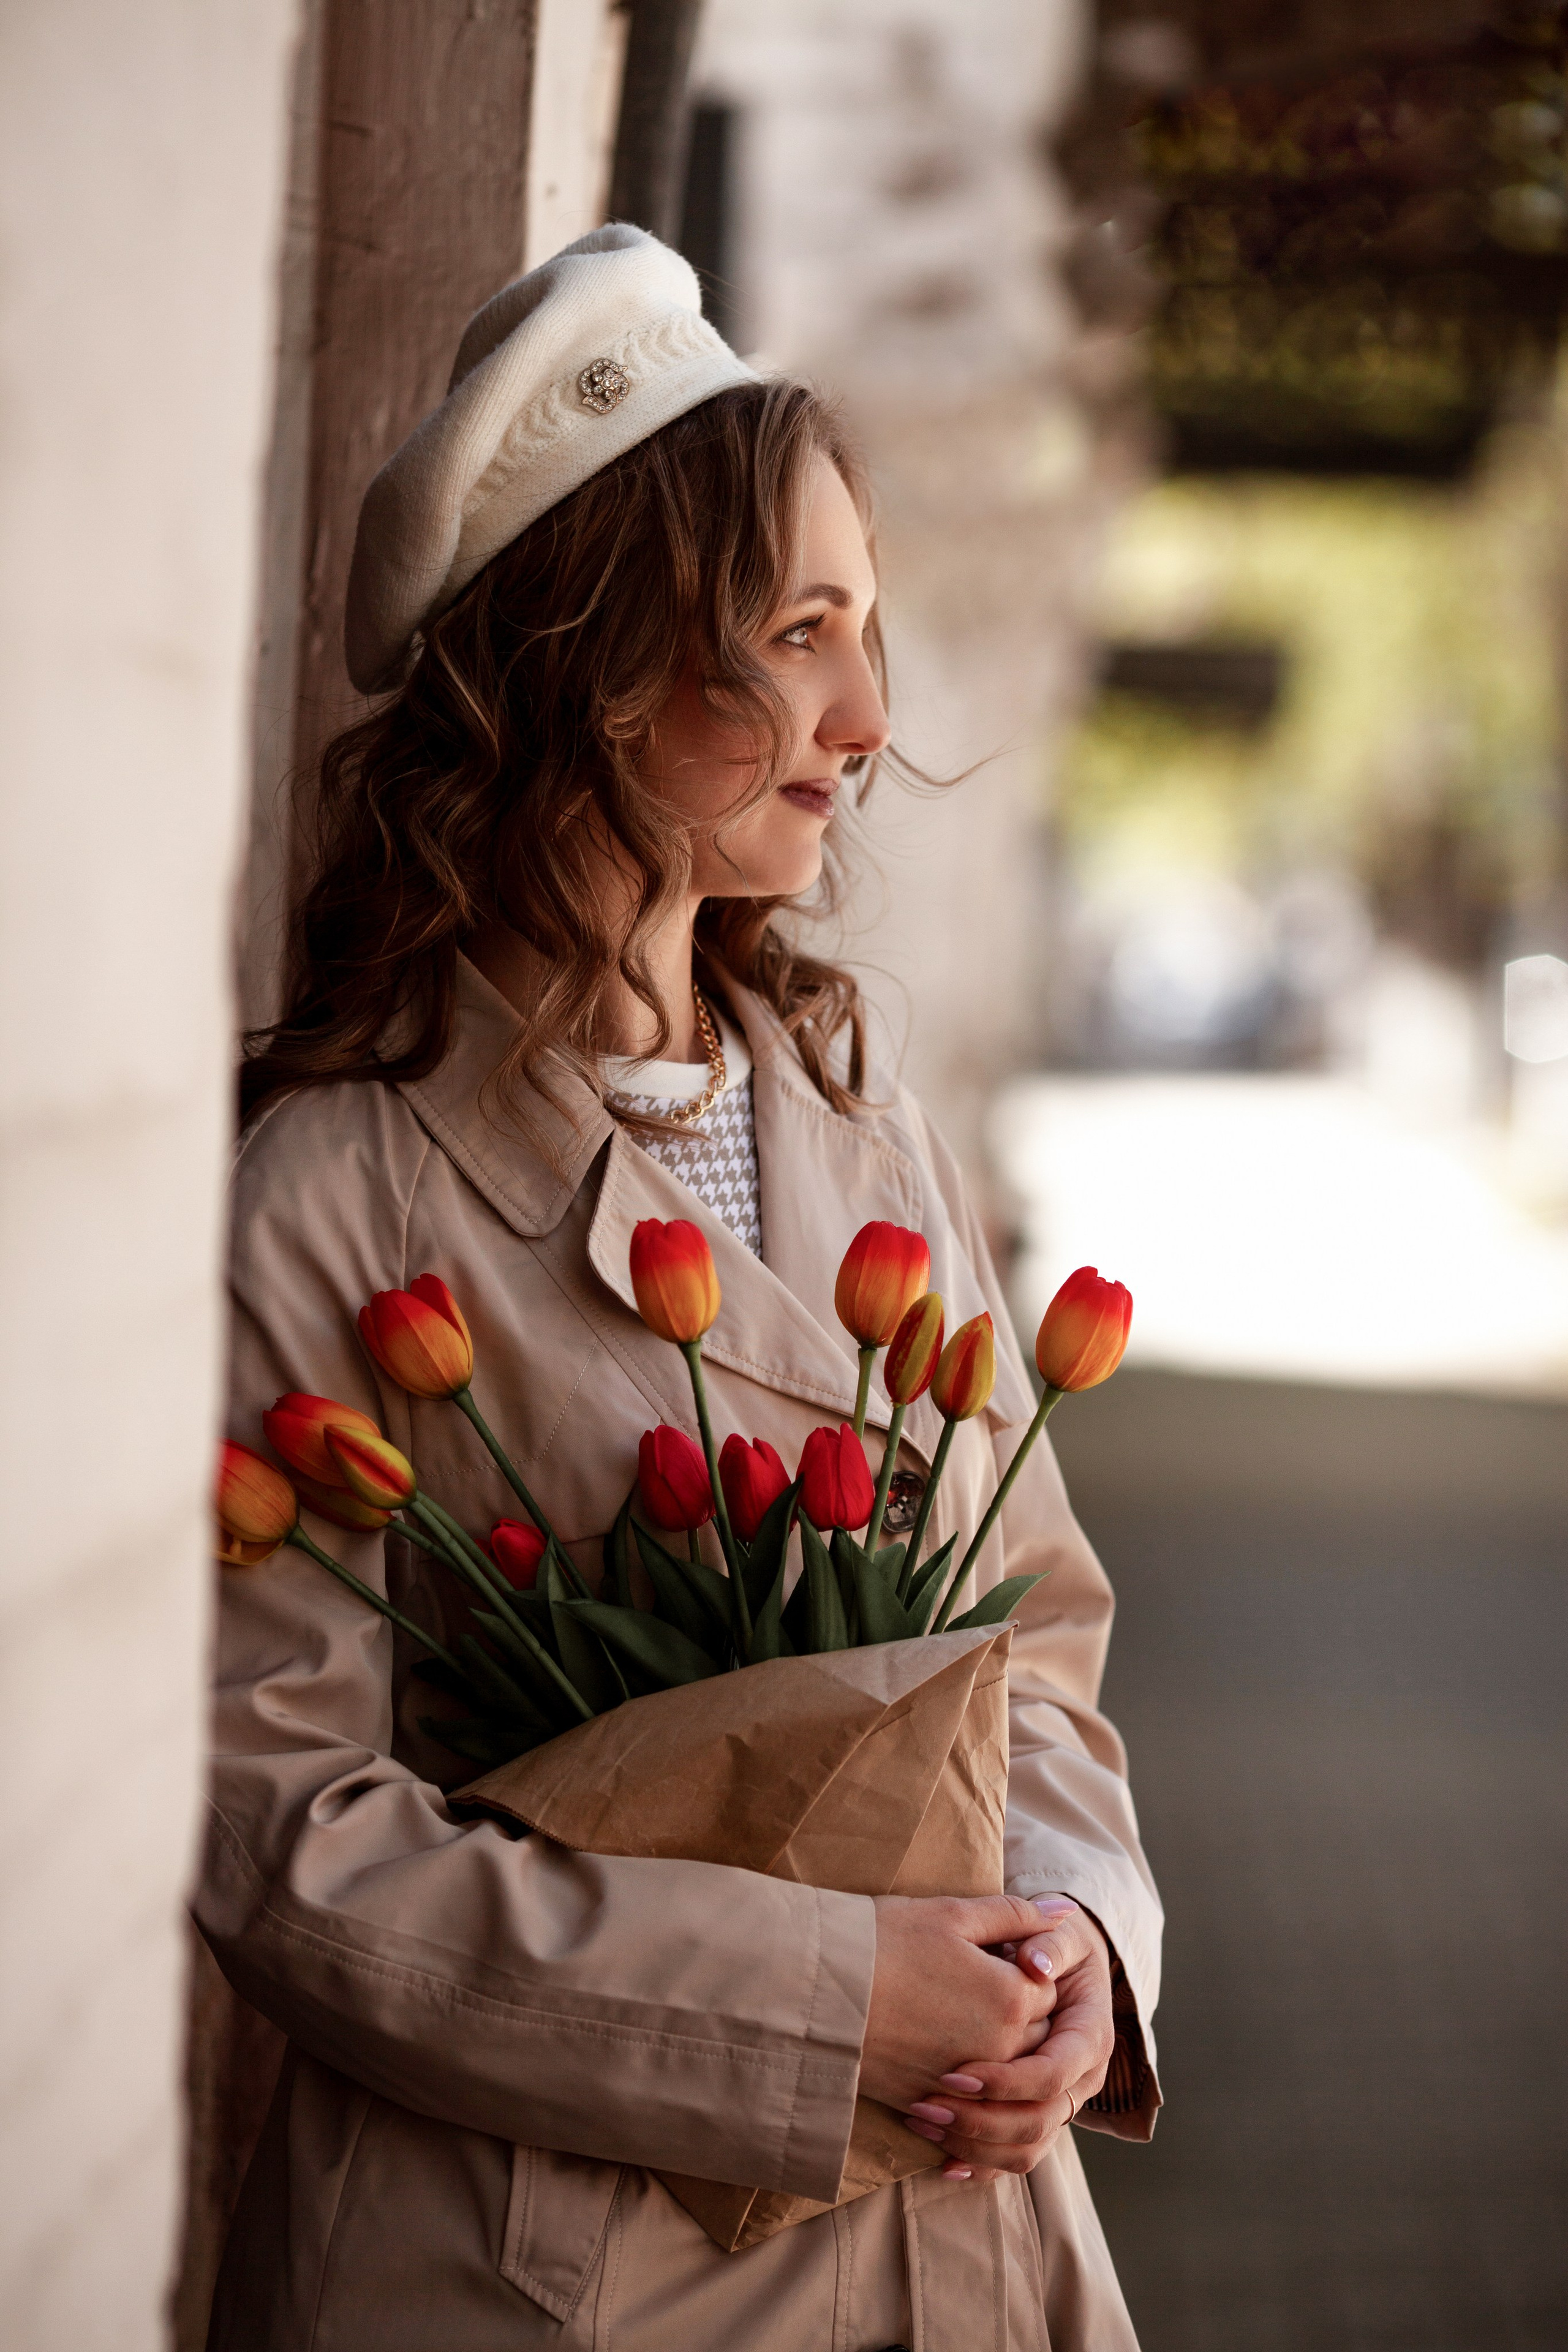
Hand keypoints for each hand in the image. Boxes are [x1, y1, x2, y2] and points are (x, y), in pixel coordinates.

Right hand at [859, 1894, 1061, 2111]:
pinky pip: (968, 2106)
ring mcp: (966, 2084)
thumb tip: (1066, 1915)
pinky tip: (935, 2054)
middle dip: (1019, 2012)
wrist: (816, 1987)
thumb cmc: (884, 1940)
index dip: (1024, 1968)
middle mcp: (999, 2048)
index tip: (991, 1955)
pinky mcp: (931, 2103)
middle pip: (1037, 2037)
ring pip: (1008, 2075)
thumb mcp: (952, 1914)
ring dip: (997, 2053)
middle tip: (974, 1986)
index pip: (1050, 1989)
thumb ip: (1015, 1915)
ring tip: (956, 2018)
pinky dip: (963, 2086)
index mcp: (1012, 1997)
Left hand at [900, 1896, 1113, 2182]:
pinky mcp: (1038, 2117)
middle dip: (980, 2120)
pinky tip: (943, 2162)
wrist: (1061, 1964)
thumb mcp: (1061, 1934)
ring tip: (923, 2123)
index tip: (955, 2074)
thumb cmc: (1057, 1946)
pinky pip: (1015, 2157)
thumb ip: (1050, 1942)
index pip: (1052, 2075)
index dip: (1005, 2081)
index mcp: (1089, 2038)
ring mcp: (1061, 2104)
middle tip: (926, 2106)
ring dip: (974, 2145)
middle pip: (1037, 2121)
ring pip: (1026, 2149)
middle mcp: (1080, 2080)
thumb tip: (1035, 1964)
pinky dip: (981, 2165)